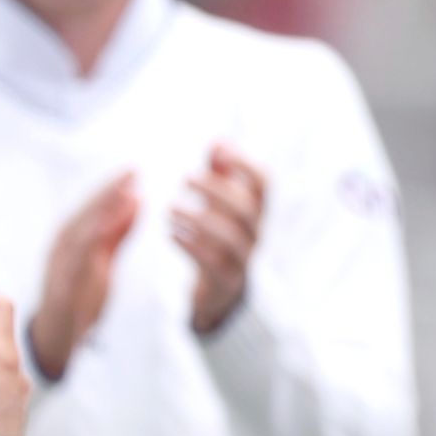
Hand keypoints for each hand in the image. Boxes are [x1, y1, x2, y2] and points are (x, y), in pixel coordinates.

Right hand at [29, 171, 138, 380]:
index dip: (113, 186)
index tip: (135, 168)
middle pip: (86, 212)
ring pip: (80, 229)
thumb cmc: (81, 295)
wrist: (58, 336)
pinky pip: (75, 259)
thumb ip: (119, 231)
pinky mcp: (62, 283)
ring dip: (101, 209)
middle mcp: (64, 245)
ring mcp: (60, 263)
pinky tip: (105, 227)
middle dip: (109, 190)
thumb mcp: (105, 258)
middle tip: (133, 170)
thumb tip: (137, 198)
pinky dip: (89, 240)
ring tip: (125, 191)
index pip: (95, 206)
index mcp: (75, 237)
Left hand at [173, 144, 266, 335]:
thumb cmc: (218, 237)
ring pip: (231, 238)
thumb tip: (219, 141)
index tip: (216, 150)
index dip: (245, 165)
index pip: (264, 183)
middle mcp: (254, 233)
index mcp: (255, 209)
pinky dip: (192, 246)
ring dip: (200, 219)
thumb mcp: (221, 203)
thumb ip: (220, 173)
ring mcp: (243, 259)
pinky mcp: (226, 281)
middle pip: (246, 208)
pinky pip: (213, 263)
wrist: (221, 294)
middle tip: (184, 178)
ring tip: (170, 209)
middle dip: (216, 190)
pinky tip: (172, 234)